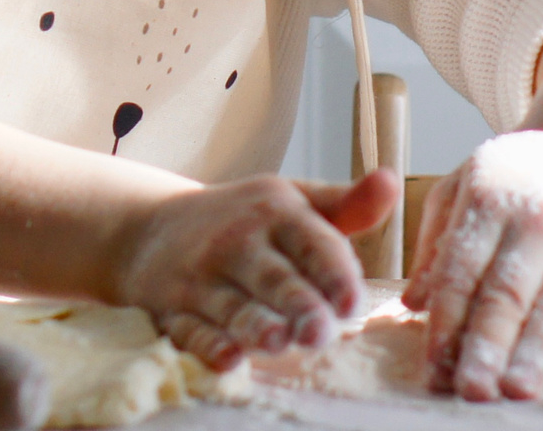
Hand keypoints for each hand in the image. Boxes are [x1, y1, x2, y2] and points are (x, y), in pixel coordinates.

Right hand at [110, 169, 398, 370]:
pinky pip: (190, 329)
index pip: (311, 240)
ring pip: (232, 305)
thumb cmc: (242, 221)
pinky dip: (206, 345)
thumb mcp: (292, 203)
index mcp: (276, 212)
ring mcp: (201, 276)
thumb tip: (393, 183)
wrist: (149, 228)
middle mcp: (237, 242)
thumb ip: (346, 205)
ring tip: (276, 342)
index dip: (333, 271)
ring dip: (254, 324)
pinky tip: (226, 358)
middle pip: (272, 277)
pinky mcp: (172, 308)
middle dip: (296, 304)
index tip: (354, 301)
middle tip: (319, 331)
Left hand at [402, 125, 542, 399]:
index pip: (462, 268)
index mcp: (489, 195)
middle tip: (472, 389)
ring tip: (516, 390)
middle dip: (489, 344)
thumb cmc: (513, 174)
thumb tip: (414, 302)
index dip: (447, 322)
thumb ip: (435, 241)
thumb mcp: (462, 186)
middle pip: (509, 290)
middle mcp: (537, 215)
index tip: (433, 368)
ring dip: (536, 352)